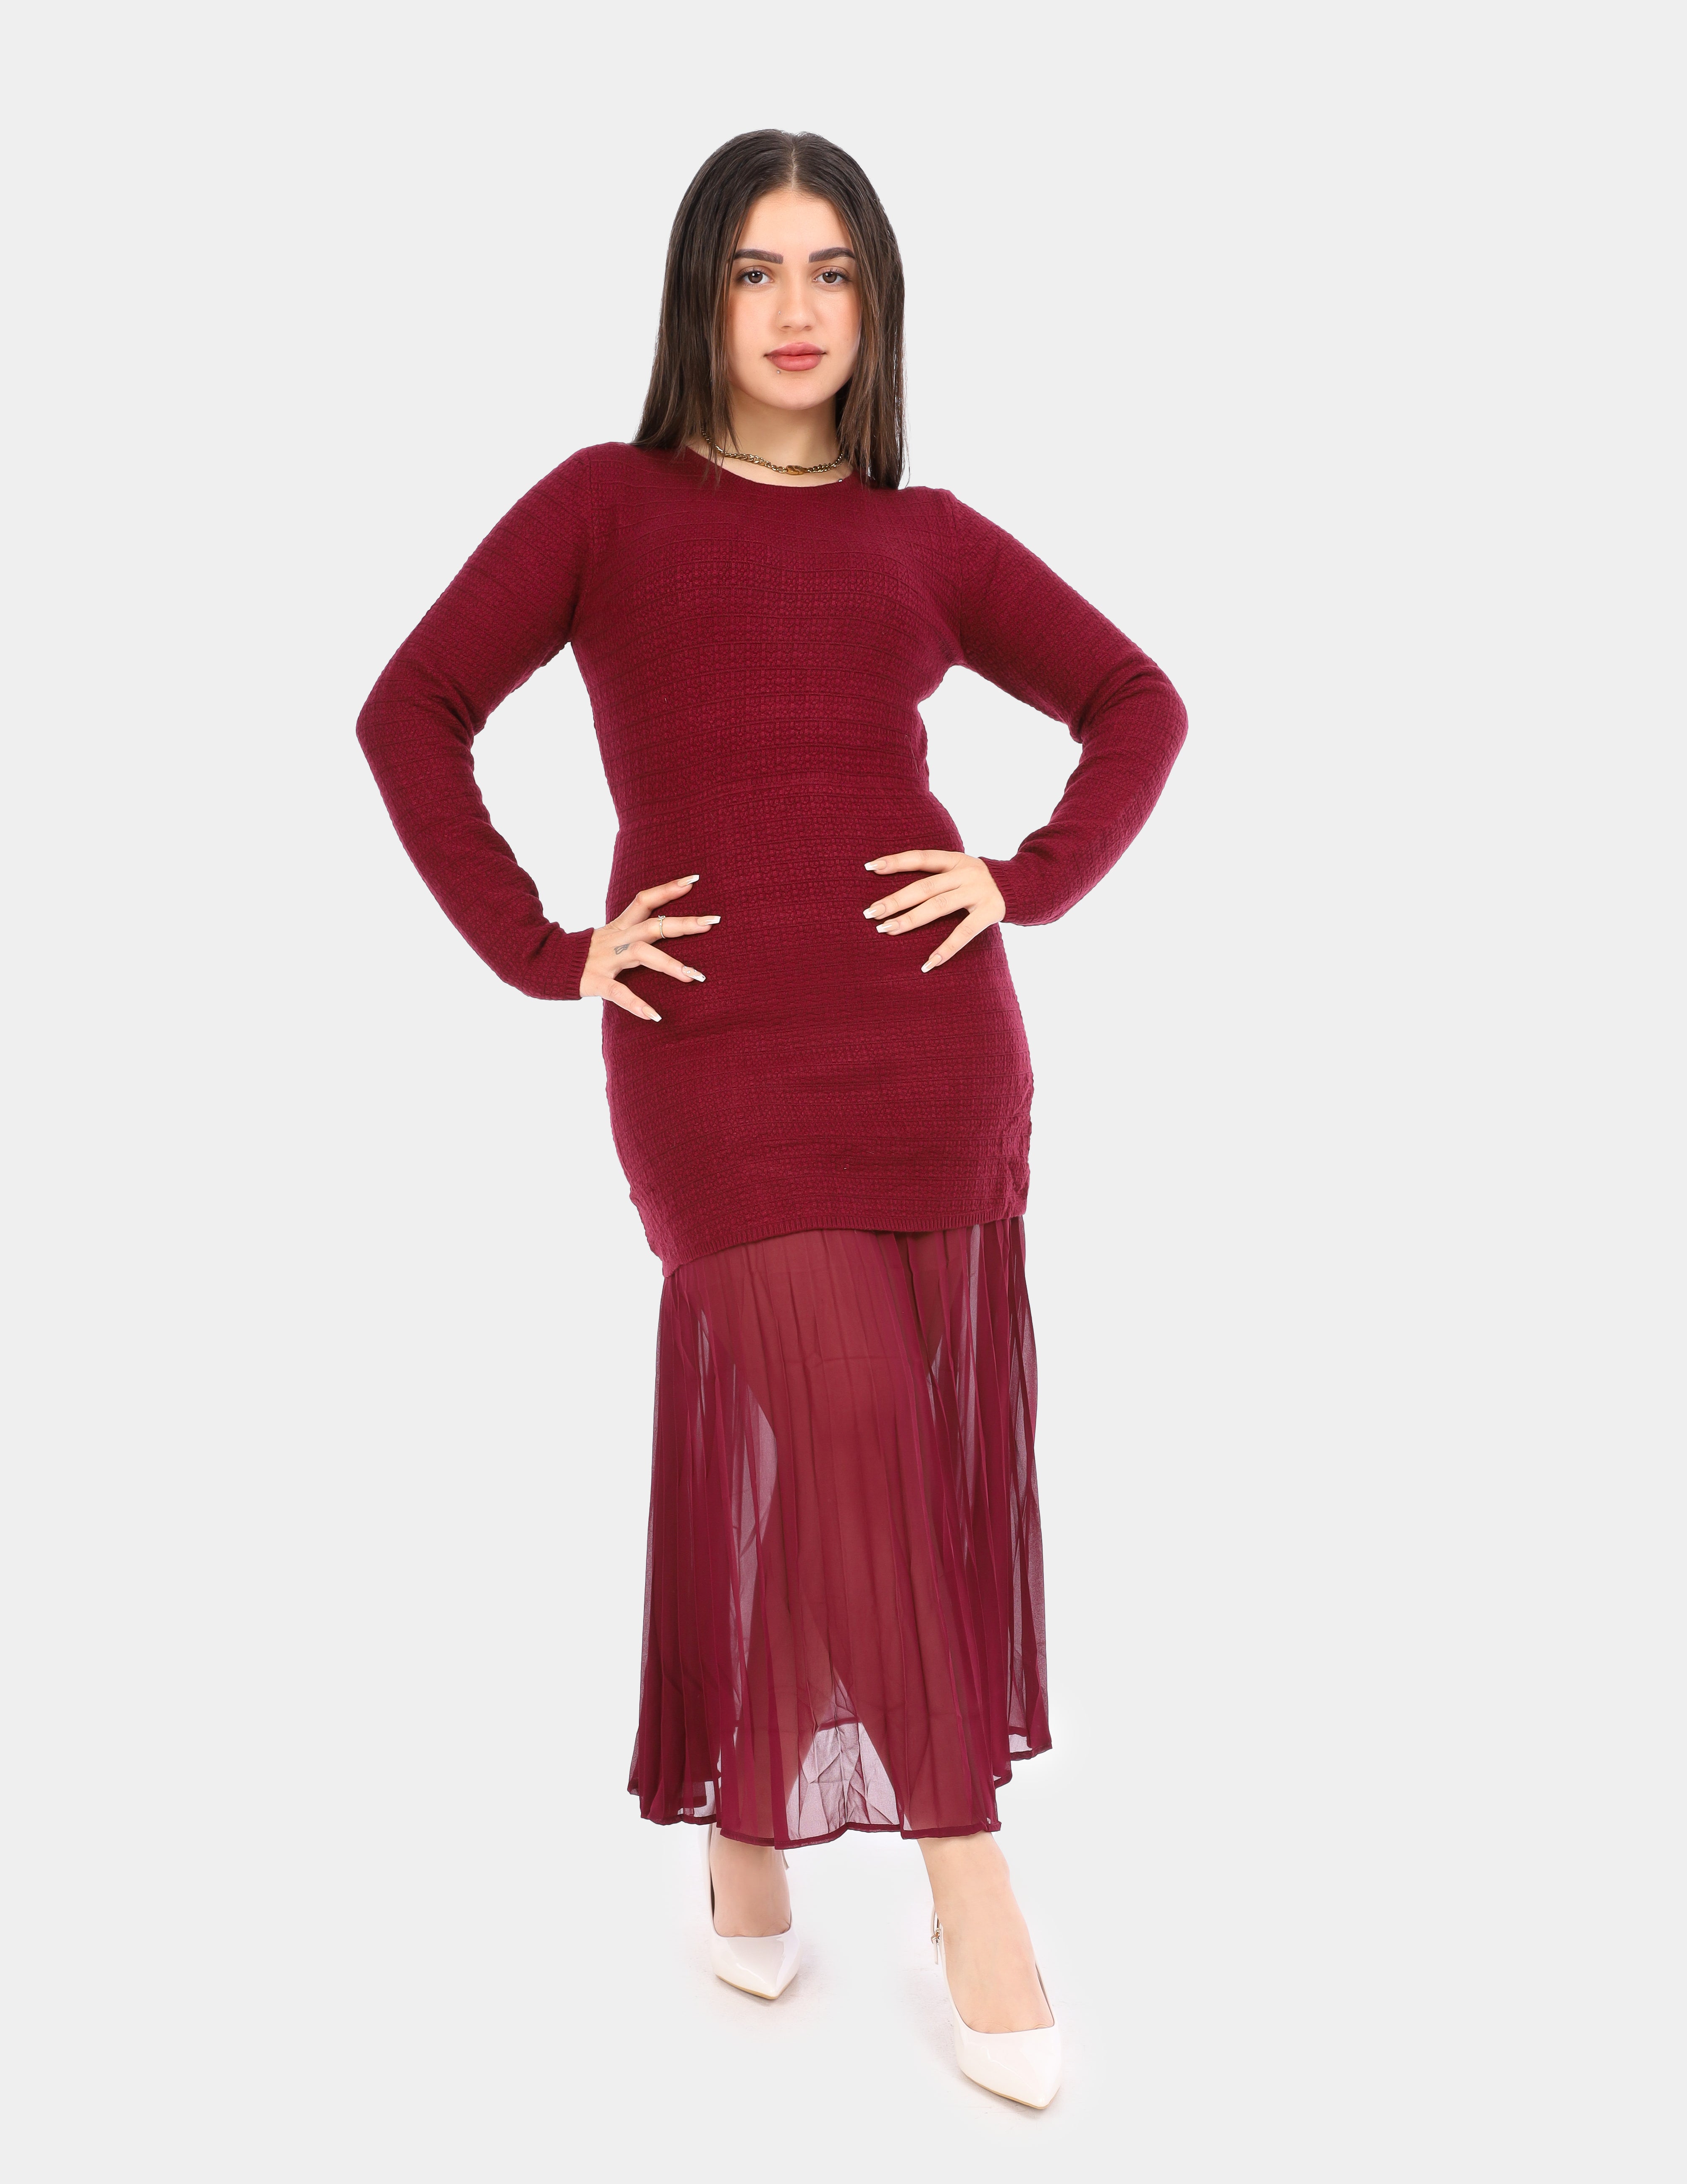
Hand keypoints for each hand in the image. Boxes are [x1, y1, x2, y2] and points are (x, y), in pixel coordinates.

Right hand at [580, 874, 717, 1021]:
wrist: (545, 964)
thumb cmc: (585, 954)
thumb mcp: (610, 937)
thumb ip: (633, 931)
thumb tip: (662, 927)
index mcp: (620, 926)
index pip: (645, 900)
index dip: (668, 889)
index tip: (694, 881)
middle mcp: (616, 939)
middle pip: (653, 925)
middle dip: (684, 923)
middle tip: (713, 921)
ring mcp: (607, 960)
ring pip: (641, 954)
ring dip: (669, 964)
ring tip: (695, 976)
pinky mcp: (597, 981)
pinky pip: (619, 993)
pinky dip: (636, 1004)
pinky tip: (654, 1016)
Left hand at [863, 850, 1005, 971]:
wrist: (1021, 887)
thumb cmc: (977, 883)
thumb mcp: (960, 870)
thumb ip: (935, 876)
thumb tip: (895, 893)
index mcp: (955, 859)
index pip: (921, 858)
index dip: (896, 861)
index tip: (870, 867)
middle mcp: (966, 872)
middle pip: (925, 886)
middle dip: (896, 900)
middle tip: (871, 913)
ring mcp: (978, 892)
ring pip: (938, 906)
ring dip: (910, 920)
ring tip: (887, 930)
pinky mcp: (990, 912)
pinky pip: (964, 932)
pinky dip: (946, 949)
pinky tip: (929, 963)